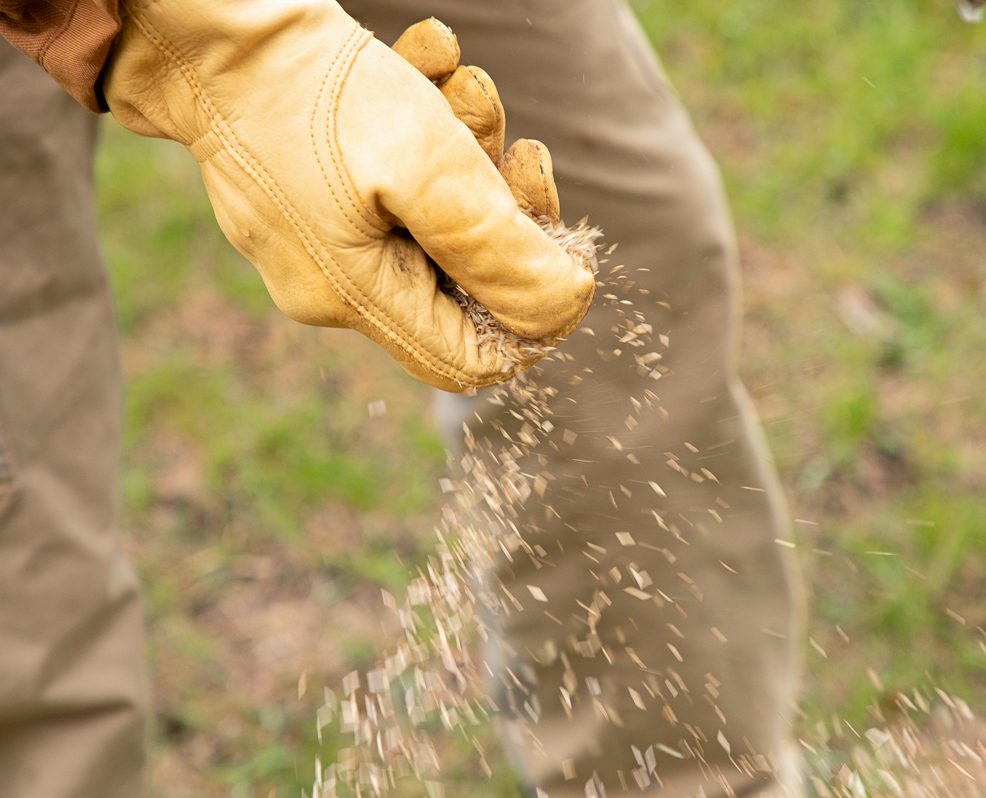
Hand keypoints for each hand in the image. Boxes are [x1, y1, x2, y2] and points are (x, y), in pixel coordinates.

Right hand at [104, 0, 594, 390]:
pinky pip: (391, 171)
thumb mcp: (428, 174)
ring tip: (463, 81)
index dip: (533, 315)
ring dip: (471, 143)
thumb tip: (565, 306)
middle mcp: (335, 282)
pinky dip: (426, 115)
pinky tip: (425, 58)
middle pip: (462, 279)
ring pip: (433, 212)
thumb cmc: (314, 94)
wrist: (205, 22)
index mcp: (358, 299)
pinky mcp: (310, 181)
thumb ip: (500, 251)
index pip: (472, 361)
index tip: (559, 245)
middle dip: (504, 206)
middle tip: (518, 147)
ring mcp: (318, 232)